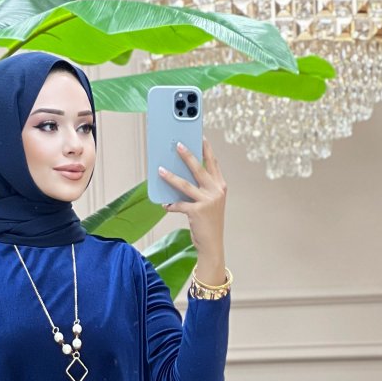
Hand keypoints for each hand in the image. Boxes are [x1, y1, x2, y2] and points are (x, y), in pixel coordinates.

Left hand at [158, 134, 227, 265]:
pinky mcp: (197, 212)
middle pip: (199, 168)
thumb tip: (180, 175)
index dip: (206, 149)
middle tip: (177, 144)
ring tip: (160, 170)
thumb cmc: (208, 221)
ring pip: (185, 185)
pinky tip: (164, 204)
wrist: (212, 244)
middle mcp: (216, 191)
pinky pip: (180, 204)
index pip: (213, 163)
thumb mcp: (209, 202)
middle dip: (187, 154)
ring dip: (171, 177)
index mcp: (221, 186)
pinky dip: (171, 204)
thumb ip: (200, 188)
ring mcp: (208, 201)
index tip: (200, 136)